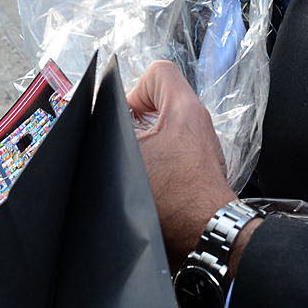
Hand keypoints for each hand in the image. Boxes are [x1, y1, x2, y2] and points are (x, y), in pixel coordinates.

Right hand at [126, 60, 238, 265]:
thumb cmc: (175, 199)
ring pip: (165, 125)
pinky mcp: (200, 166)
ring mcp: (202, 145)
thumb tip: (100, 120)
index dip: (135, 89)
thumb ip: (112, 130)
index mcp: (184, 110)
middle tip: (126, 141)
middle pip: (160, 99)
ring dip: (146, 141)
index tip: (125, 116)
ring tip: (136, 162)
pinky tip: (149, 179)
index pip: (157, 72)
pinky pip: (173, 148)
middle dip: (137, 118)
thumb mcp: (129, 158)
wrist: (207, 235)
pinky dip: (158, 158)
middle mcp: (198, 122)